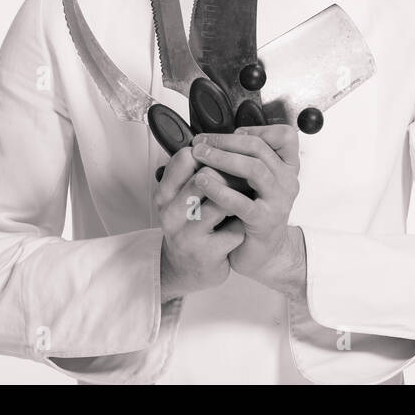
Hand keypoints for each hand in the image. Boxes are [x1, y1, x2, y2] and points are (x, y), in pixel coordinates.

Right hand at [155, 144, 245, 303]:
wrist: (188, 270)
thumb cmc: (190, 227)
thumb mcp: (182, 199)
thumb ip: (194, 173)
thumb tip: (223, 145)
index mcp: (164, 194)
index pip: (185, 158)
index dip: (213, 153)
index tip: (229, 154)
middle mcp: (170, 213)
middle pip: (205, 178)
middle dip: (232, 173)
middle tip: (250, 172)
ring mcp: (187, 235)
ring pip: (221, 203)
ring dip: (241, 197)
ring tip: (250, 194)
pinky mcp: (206, 254)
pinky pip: (234, 230)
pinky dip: (243, 225)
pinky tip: (244, 224)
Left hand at [188, 125, 304, 298]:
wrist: (261, 254)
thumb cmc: (252, 213)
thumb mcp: (254, 182)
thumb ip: (245, 159)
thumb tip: (215, 138)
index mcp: (287, 168)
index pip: (284, 135)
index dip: (257, 128)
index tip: (231, 132)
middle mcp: (287, 181)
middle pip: (260, 147)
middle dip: (226, 141)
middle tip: (201, 142)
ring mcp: (278, 201)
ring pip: (254, 168)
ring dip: (223, 158)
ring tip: (200, 156)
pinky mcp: (264, 221)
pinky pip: (243, 202)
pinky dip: (220, 190)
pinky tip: (202, 182)